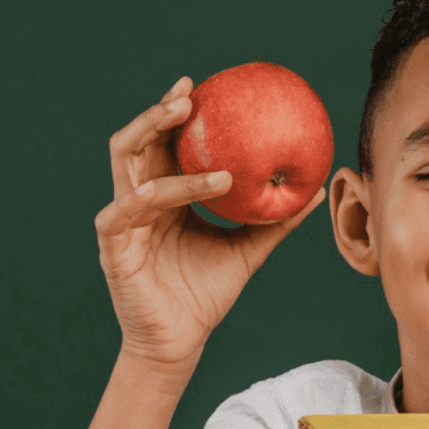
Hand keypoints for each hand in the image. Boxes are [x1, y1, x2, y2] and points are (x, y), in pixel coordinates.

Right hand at [94, 77, 327, 370]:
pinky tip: (170, 189)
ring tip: (186, 125)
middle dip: (158, 113)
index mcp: (165, 196)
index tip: (200, 86)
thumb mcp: (248, 251)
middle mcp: (139, 201)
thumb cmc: (207, 295)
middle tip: (188, 95)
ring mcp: (123, 222)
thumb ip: (276, 222)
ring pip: (127, 166)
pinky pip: (121, 212)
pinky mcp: (113, 248)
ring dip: (153, 139)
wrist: (181, 342)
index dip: (174, 113)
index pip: (164, 144)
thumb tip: (315, 192)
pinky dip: (145, 196)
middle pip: (137, 142)